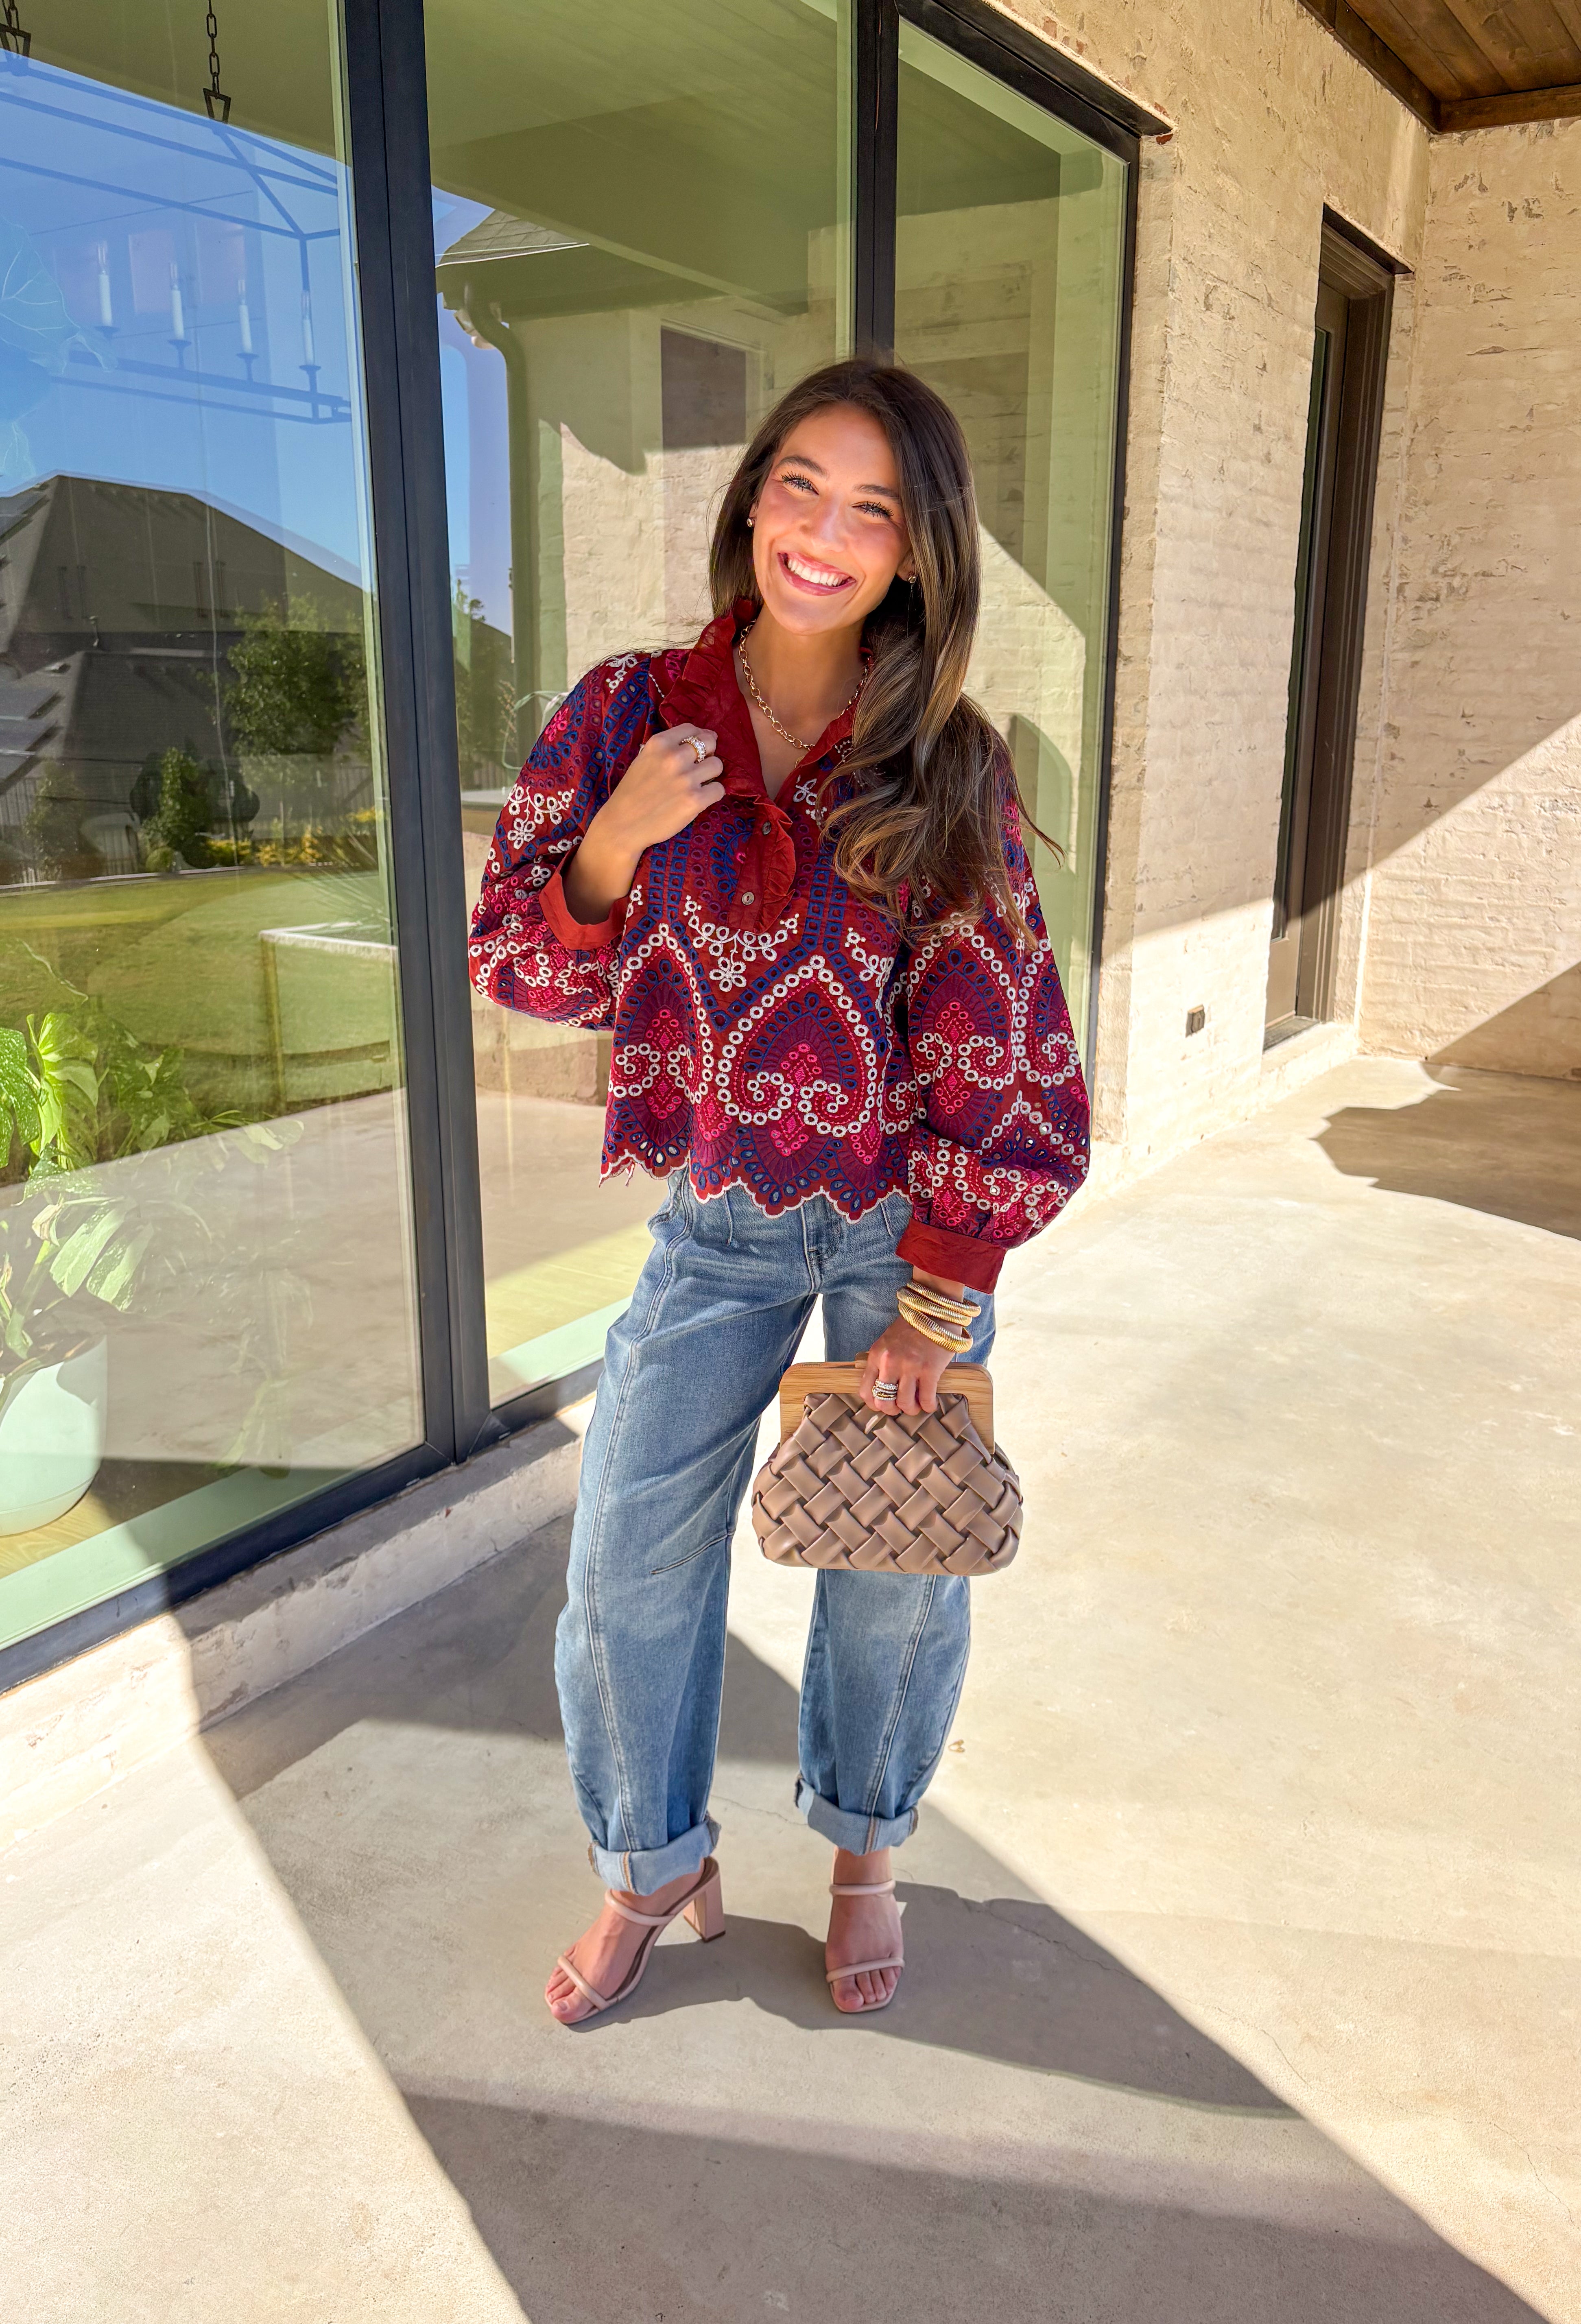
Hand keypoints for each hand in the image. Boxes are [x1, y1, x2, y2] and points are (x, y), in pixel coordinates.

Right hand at [560, 725, 723, 922]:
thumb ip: (668, 748)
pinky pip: (719, 789)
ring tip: (697, 785)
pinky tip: (698, 800)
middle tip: (697, 769)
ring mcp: (686, 779)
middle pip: (710, 744)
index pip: (692, 729)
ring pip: (717, 765)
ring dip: (710, 775)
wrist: (622, 825)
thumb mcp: (644, 759)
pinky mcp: (695, 800)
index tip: (695, 751)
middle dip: (707, 755)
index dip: (698, 738)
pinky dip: (712, 795)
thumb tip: (705, 736)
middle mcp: (674, 757)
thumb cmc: (633, 793)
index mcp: (659, 743)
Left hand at [858, 1316, 957, 1415]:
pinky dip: (928, 1406)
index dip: (874, 1404)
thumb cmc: (911, 1327)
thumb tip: (884, 1388)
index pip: (866, 1391)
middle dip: (892, 1410)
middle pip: (883, 1401)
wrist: (934, 1310)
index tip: (883, 1405)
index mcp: (876, 1355)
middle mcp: (890, 1362)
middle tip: (900, 1407)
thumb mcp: (887, 1342)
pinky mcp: (930, 1370)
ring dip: (911, 1409)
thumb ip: (882, 1362)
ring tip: (916, 1406)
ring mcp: (910, 1367)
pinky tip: (930, 1404)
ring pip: (905, 1404)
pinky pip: (926, 1399)